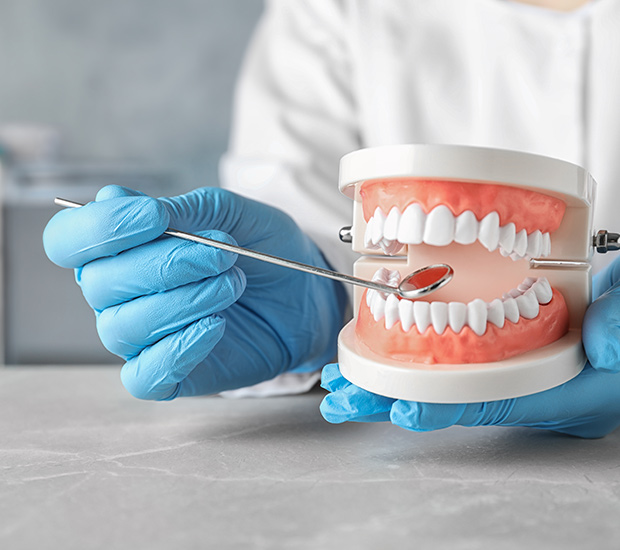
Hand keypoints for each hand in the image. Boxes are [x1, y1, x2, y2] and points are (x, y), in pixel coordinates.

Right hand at [44, 185, 346, 399]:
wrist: (303, 295)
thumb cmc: (262, 250)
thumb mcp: (232, 214)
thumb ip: (180, 209)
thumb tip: (114, 198)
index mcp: (121, 248)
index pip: (69, 239)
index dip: (103, 227)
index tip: (158, 216)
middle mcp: (118, 294)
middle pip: (99, 284)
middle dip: (166, 264)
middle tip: (224, 254)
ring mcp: (139, 338)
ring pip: (122, 327)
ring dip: (183, 301)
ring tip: (232, 283)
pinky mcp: (166, 374)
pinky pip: (143, 375)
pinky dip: (177, 350)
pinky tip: (216, 326)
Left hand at [320, 258, 619, 437]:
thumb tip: (603, 346)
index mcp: (571, 388)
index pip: (497, 400)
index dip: (446, 404)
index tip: (402, 405)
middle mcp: (537, 391)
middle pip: (456, 401)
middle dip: (396, 399)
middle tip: (346, 398)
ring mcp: (519, 376)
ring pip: (448, 388)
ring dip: (395, 384)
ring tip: (349, 384)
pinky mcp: (507, 359)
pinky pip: (454, 371)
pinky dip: (416, 366)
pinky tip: (383, 360)